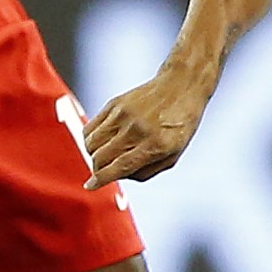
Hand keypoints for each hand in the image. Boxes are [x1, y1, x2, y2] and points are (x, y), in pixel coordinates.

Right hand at [84, 70, 211, 187]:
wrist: (181, 86)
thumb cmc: (180, 123)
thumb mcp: (173, 155)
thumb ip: (146, 171)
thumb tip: (117, 177)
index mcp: (155, 145)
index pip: (118, 167)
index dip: (100, 180)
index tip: (91, 186)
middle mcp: (137, 130)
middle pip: (100, 158)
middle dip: (98, 170)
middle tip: (103, 170)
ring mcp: (123, 115)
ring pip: (91, 143)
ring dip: (93, 154)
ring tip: (104, 154)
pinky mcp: (114, 104)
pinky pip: (90, 127)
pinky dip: (91, 139)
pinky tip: (101, 141)